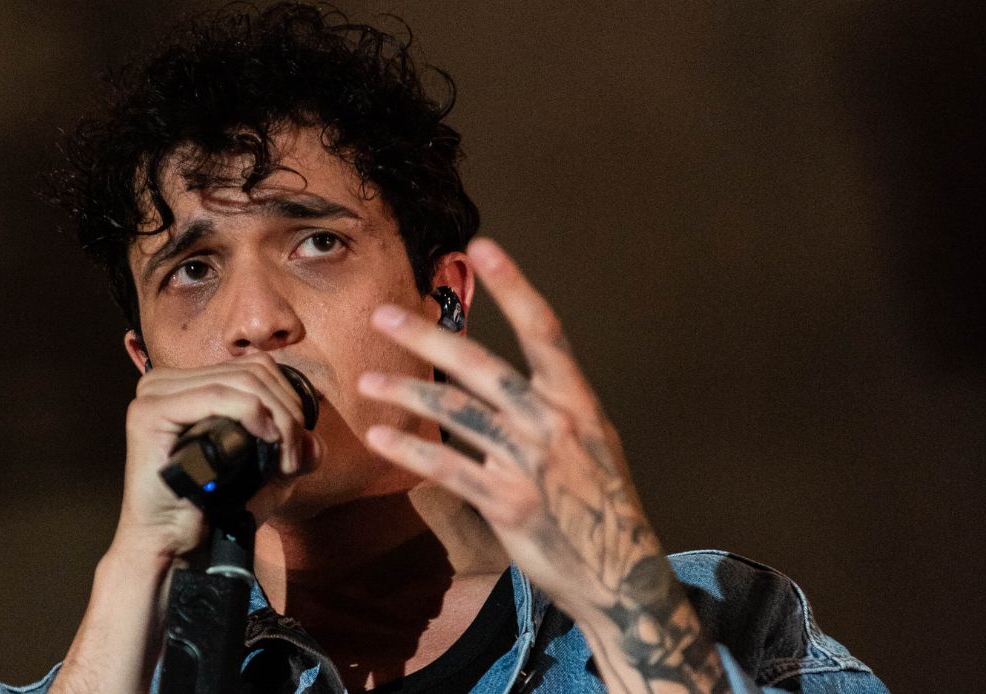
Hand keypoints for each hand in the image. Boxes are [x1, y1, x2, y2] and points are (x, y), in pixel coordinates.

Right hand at [115, 352, 319, 564]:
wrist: (174, 546)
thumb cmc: (213, 510)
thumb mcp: (266, 474)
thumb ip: (293, 450)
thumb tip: (314, 442)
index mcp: (188, 383)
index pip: (254, 367)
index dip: (288, 400)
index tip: (297, 448)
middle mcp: (166, 381)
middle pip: (252, 372)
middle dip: (287, 412)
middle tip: (293, 458)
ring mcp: (154, 393)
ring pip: (241, 382)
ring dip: (277, 419)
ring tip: (284, 460)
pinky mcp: (149, 413)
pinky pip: (216, 396)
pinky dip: (252, 413)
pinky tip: (266, 439)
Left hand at [357, 238, 728, 691]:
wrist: (619, 573)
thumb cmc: (599, 503)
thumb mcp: (590, 442)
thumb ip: (545, 407)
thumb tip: (492, 382)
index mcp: (577, 401)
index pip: (544, 330)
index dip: (513, 287)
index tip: (483, 248)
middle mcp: (554, 423)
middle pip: (482, 366)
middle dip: (428, 338)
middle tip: (383, 316)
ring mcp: (530, 463)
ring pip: (456, 414)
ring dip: (406, 393)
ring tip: (367, 384)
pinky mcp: (507, 503)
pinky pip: (448, 468)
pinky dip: (411, 451)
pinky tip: (381, 437)